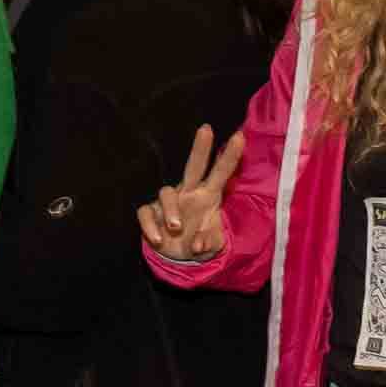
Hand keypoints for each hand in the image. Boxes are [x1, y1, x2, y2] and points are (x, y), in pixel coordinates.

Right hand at [136, 124, 242, 261]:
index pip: (220, 173)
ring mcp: (168, 202)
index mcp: (208, 195)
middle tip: (206, 129)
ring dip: (171, 210)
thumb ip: (208, 242)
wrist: (176, 256)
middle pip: (194, 166)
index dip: (229, 156)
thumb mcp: (210, 245)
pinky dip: (150, 226)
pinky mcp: (151, 213)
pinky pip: (146, 213)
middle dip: (200, 149)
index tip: (239, 136)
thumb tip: (198, 245)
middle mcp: (188, 193)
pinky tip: (157, 240)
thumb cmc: (197, 241)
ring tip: (176, 227)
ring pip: (165, 193)